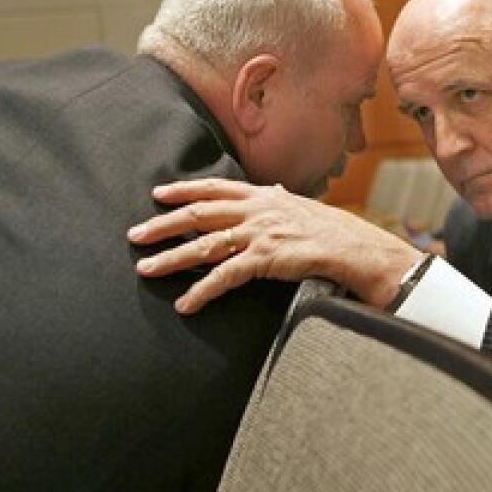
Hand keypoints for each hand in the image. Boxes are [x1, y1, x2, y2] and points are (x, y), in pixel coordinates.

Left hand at [127, 178, 422, 313]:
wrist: (357, 248)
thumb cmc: (336, 232)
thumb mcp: (304, 207)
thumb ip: (282, 201)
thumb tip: (273, 191)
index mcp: (265, 195)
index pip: (215, 187)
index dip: (184, 189)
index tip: (158, 193)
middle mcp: (257, 209)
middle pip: (198, 213)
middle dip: (162, 224)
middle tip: (135, 235)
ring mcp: (258, 233)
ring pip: (203, 245)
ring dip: (170, 258)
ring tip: (145, 269)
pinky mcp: (264, 259)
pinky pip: (224, 277)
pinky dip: (201, 291)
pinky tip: (185, 304)